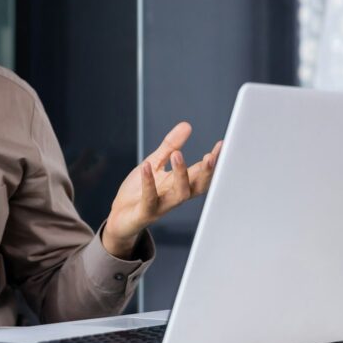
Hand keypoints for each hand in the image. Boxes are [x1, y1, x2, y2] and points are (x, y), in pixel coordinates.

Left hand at [102, 122, 221, 257]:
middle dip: (207, 172)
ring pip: (179, 194)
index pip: (201, 172)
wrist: (120, 218)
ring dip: (181, 175)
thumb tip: (186, 125)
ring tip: (178, 155)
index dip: (213, 161)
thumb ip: (170, 146)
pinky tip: (146, 166)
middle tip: (211, 156)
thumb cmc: (138, 192)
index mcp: (180, 184)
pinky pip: (150, 199)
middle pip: (198, 186)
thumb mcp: (154, 163)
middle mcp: (175, 196)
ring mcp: (162, 206)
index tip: (222, 145)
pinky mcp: (145, 213)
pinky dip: (149, 183)